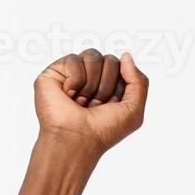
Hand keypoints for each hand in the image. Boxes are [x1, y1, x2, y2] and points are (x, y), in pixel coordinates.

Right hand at [33, 49, 148, 155]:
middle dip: (106, 86)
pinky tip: (68, 95)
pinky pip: (74, 59)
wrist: (77, 139)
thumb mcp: (134, 109)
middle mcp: (92, 78)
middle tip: (95, 105)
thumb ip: (139, 81)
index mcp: (110, 86)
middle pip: (110, 59)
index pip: (123, 67)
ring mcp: (73, 73)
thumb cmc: (103, 130)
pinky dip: (75, 80)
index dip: (120, 86)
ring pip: (93, 55)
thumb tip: (126, 55)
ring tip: (82, 101)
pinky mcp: (55, 72)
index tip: (112, 105)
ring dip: (92, 84)